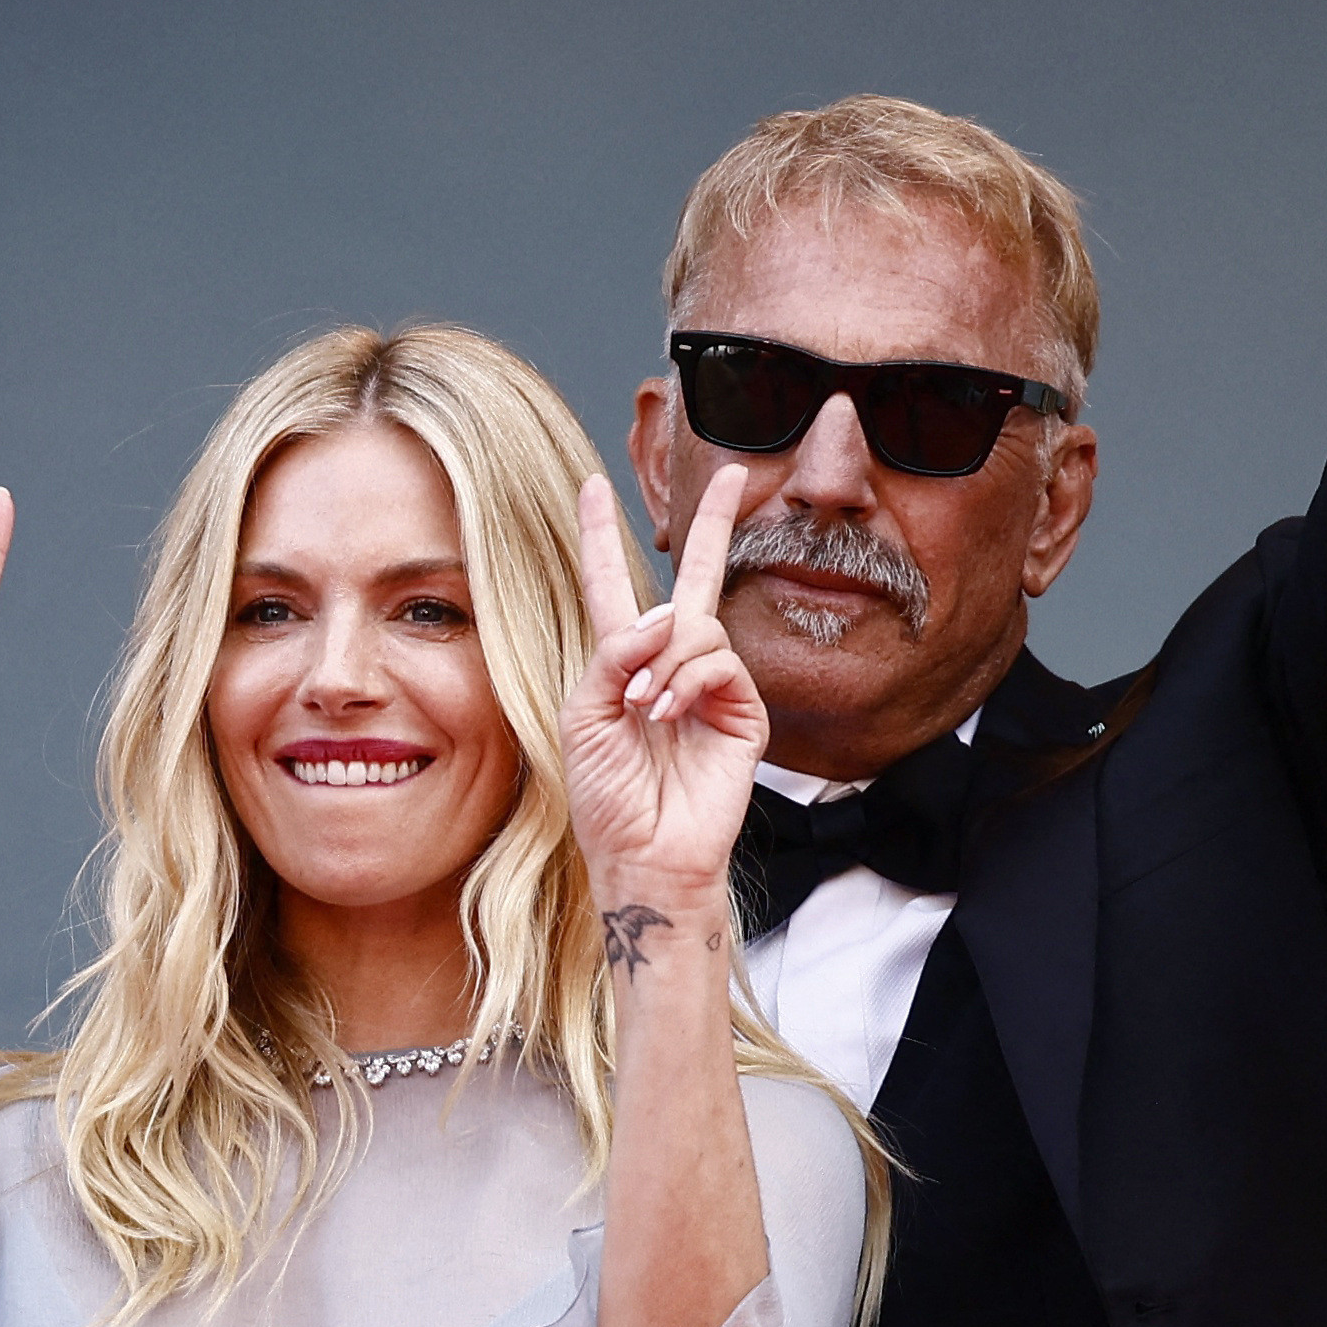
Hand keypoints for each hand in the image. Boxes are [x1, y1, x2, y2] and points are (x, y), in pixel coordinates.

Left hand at [563, 466, 769, 912]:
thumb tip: (664, 615)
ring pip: (695, 627)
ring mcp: (711, 687)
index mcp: (622, 663)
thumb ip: (612, 655)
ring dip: (662, 662)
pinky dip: (687, 682)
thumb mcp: (584, 715)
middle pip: (694, 578)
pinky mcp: (742, 711)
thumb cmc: (605, 795)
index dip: (600, 537)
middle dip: (712, 524)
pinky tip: (666, 714)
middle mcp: (670, 665)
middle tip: (729, 474)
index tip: (590, 486)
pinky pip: (718, 662)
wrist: (643, 852)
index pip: (613, 586)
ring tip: (642, 710)